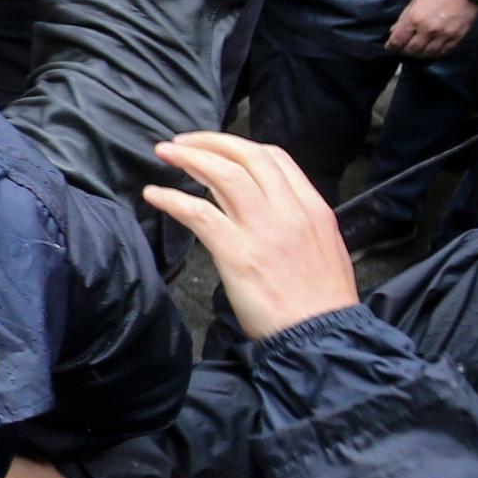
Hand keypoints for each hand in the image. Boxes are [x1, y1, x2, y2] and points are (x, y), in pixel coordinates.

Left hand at [143, 134, 359, 340]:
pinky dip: (172, 199)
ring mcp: (263, 230)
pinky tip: (154, 195)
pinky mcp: (237, 253)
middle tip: (182, 142)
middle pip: (246, 156)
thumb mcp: (323, 248)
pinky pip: (199, 213)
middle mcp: (289, 210)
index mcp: (312, 208)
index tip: (217, 148)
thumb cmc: (320, 303)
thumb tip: (268, 209)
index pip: (275, 158)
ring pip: (222, 174)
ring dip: (188, 158)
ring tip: (164, 153)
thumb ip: (297, 222)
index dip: (240, 146)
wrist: (321, 336)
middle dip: (209, 141)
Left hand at [385, 0, 477, 58]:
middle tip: (403, 49)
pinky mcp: (456, 38)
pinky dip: (434, 53)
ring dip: (419, 54)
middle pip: (411, 50)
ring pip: (426, 54)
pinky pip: (442, 52)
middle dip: (404, 51)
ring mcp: (442, 35)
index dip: (391, 46)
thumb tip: (394, 31)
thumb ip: (405, 17)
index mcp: (414, 18)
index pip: (398, 40)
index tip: (390, 48)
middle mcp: (427, 30)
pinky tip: (431, 50)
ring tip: (416, 51)